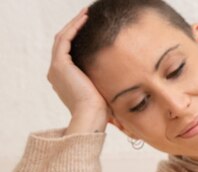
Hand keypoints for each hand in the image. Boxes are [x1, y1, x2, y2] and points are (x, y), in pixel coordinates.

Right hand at [47, 8, 108, 132]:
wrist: (91, 116)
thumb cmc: (101, 111)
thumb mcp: (103, 93)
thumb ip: (106, 84)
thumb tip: (125, 82)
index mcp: (64, 81)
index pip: (69, 54)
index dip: (78, 40)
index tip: (91, 30)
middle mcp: (56, 73)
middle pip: (63, 44)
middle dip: (74, 28)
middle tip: (87, 16)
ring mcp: (56, 68)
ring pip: (62, 39)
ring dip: (74, 24)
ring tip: (85, 13)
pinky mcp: (60, 64)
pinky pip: (64, 39)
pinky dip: (74, 27)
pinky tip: (84, 19)